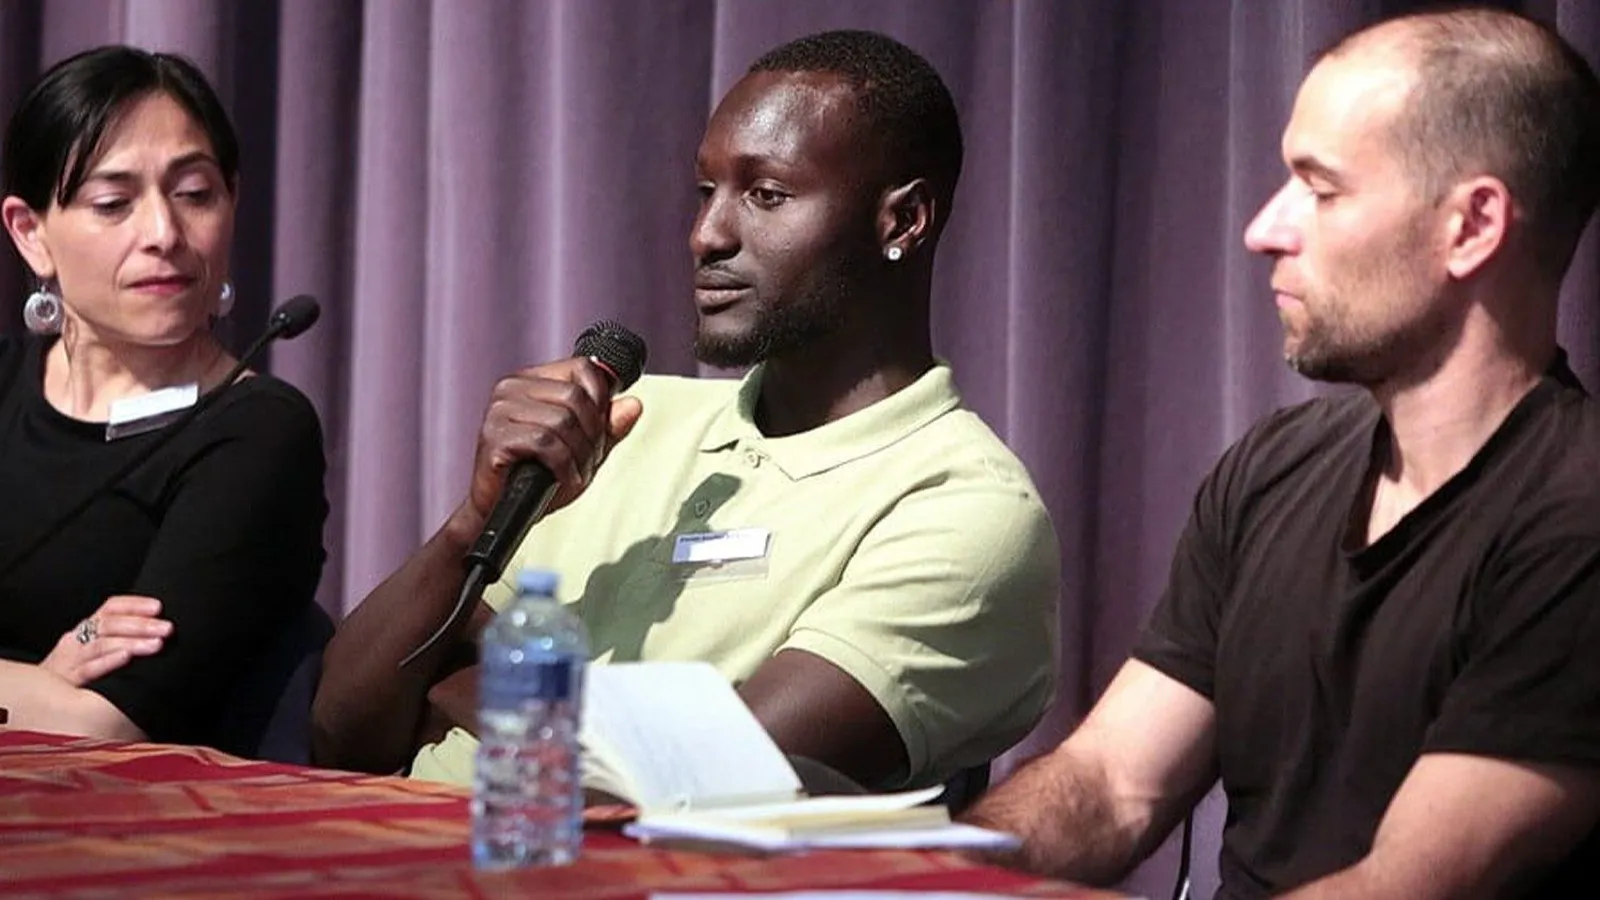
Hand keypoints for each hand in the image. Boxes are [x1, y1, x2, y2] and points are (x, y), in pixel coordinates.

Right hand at [41, 595, 170, 685]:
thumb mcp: (94, 652)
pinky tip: (126, 658)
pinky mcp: (67, 682)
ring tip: (156, 644)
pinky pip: (88, 670)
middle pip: (109, 624)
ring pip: (101, 645)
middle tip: (167, 628)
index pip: (111, 608)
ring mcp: (70, 661)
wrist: (38, 702)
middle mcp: (77, 640)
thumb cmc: (76, 674)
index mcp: (86, 629)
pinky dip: (107, 662)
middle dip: (141, 625)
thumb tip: (160, 633)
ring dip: (131, 642)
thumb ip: (120, 640)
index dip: (134, 604)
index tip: (159, 607)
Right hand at [448, 357, 643, 540]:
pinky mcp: (495, 436)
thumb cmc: (538, 477)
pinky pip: (547, 443)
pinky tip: (562, 479)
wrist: (504, 512)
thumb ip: (608, 426)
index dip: (603, 399)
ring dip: (580, 454)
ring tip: (575, 472)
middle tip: (588, 461)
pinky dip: (564, 466)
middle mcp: (511, 388)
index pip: (582, 368)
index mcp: (530, 380)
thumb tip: (634, 404)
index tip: (600, 429)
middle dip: (593, 434)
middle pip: (577, 397)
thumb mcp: (583, 449)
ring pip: (564, 420)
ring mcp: (499, 410)